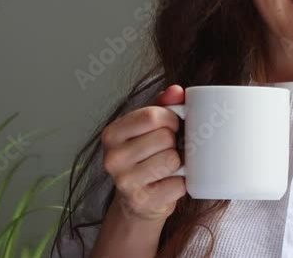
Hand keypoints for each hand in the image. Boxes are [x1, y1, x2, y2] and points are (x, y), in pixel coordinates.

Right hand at [100, 84, 187, 222]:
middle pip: (165, 137)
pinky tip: (168, 183)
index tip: (172, 127)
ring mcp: (125, 182)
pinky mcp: (142, 201)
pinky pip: (178, 184)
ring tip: (168, 167)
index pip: (152, 116)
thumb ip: (163, 105)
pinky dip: (181, 183)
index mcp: (111, 134)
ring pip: (172, 160)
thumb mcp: (148, 128)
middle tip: (168, 150)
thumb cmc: (145, 157)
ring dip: (178, 163)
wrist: (138, 202)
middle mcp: (112, 158)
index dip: (171, 119)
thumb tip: (177, 91)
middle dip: (175, 143)